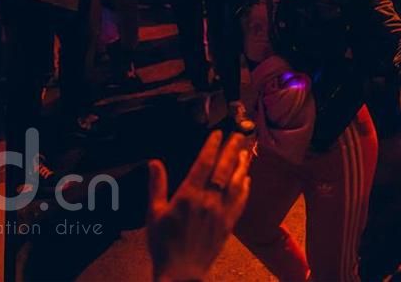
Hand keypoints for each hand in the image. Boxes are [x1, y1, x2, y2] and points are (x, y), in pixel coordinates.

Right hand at [148, 130, 250, 280]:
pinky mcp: (229, 224)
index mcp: (188, 195)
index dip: (212, 146)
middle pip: (224, 168)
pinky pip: (240, 202)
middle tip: (238, 134)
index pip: (204, 163)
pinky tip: (247, 180)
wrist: (181, 273)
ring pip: (235, 182)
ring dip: (242, 165)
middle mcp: (208, 200)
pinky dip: (245, 188)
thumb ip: (156, 185)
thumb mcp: (153, 213)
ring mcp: (221, 212)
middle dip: (232, 149)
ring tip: (245, 152)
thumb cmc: (164, 245)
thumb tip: (154, 163)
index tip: (218, 133)